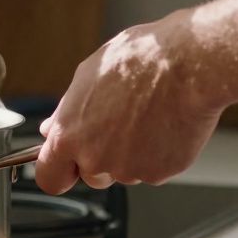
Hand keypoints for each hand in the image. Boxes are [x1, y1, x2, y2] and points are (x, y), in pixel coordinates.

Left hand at [35, 10, 226, 194]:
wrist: (188, 64)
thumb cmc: (139, 60)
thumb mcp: (87, 75)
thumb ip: (67, 112)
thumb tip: (52, 129)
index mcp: (69, 135)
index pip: (49, 177)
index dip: (58, 172)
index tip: (65, 167)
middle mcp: (95, 158)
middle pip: (91, 176)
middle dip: (101, 159)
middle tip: (119, 126)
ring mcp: (128, 170)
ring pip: (125, 172)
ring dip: (132, 154)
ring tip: (147, 117)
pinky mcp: (160, 173)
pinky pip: (153, 170)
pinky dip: (158, 153)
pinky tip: (164, 124)